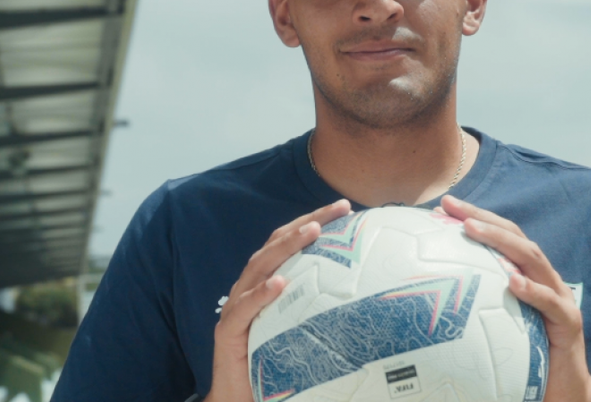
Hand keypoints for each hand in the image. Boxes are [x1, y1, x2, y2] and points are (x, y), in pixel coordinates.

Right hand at [205, 199, 352, 401]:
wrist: (240, 396)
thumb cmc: (273, 358)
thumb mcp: (299, 324)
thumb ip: (317, 304)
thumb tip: (362, 290)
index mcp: (267, 281)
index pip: (289, 242)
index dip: (314, 221)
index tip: (345, 208)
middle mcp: (251, 286)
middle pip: (276, 244)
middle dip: (307, 222)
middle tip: (336, 209)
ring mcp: (237, 306)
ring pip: (260, 267)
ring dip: (286, 247)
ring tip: (312, 232)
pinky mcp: (228, 331)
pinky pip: (244, 309)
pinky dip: (260, 295)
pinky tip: (278, 284)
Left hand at [438, 196, 590, 401]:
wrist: (565, 393)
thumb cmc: (526, 359)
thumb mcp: (498, 325)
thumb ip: (478, 306)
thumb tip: (430, 300)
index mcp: (528, 277)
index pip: (503, 237)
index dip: (477, 217)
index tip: (444, 204)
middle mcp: (545, 281)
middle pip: (516, 238)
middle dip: (484, 218)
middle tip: (452, 206)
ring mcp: (560, 299)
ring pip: (533, 260)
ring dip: (502, 242)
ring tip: (473, 230)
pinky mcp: (569, 324)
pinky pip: (551, 304)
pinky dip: (533, 291)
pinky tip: (513, 283)